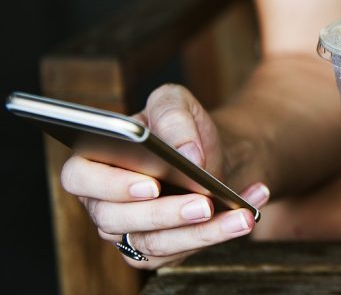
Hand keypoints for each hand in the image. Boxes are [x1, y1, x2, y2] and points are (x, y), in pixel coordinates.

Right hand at [59, 84, 270, 268]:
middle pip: (119, 219)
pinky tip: (247, 213)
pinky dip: (220, 233)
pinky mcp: (157, 250)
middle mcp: (103, 202)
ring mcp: (128, 231)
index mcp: (94, 161)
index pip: (80, 178)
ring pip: (155, 243)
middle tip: (204, 202)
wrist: (210, 152)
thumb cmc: (181, 128)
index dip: (111, 184)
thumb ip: (174, 116)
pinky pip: (183, 251)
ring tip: (240, 215)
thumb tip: (186, 153)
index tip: (151, 184)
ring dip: (202, 232)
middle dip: (165, 213)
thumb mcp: (176, 103)